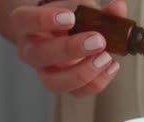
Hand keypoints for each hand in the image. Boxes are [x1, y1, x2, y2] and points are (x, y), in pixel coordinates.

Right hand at [10, 0, 126, 96]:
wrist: (63, 35)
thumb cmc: (68, 18)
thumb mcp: (79, 8)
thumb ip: (98, 10)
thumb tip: (118, 8)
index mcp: (26, 24)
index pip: (25, 21)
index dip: (45, 20)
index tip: (70, 18)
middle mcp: (31, 51)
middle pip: (41, 54)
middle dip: (71, 49)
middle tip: (97, 40)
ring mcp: (45, 72)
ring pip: (55, 82)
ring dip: (83, 72)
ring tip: (105, 58)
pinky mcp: (64, 86)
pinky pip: (77, 92)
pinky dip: (98, 82)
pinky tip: (112, 66)